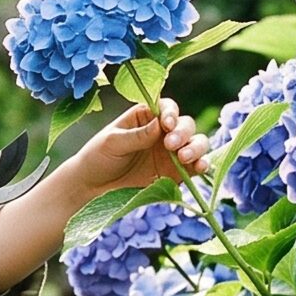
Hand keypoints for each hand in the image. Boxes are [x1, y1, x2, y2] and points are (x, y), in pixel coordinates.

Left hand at [76, 98, 212, 195]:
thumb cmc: (98, 157)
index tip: (166, 123)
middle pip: (185, 125)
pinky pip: (195, 166)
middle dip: (182, 133)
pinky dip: (202, 165)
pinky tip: (200, 168)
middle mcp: (162, 132)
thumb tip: (159, 124)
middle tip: (170, 145)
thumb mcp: (112, 142)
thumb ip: (137, 135)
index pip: (167, 108)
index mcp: (145, 117)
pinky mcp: (175, 173)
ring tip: (184, 157)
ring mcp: (171, 153)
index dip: (171, 113)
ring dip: (196, 147)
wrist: (93, 187)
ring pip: (196, 143)